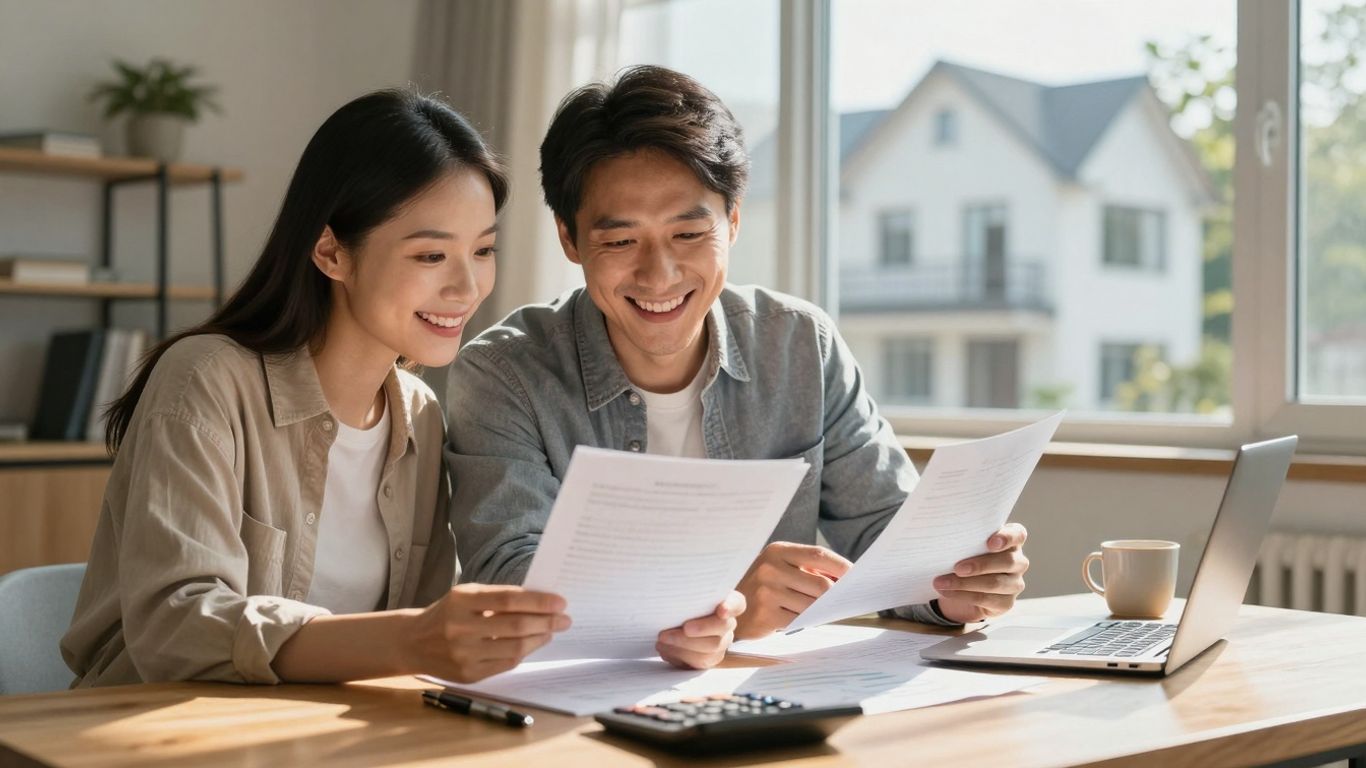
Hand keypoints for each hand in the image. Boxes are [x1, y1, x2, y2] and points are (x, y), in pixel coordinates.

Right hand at [408, 584, 569, 682]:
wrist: (412, 642)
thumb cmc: (447, 613)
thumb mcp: (466, 596)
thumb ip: (498, 597)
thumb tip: (541, 602)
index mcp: (461, 600)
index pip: (508, 600)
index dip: (538, 601)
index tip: (560, 602)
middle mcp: (460, 628)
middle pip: (515, 626)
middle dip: (546, 622)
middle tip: (565, 619)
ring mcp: (464, 654)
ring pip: (514, 648)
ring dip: (539, 639)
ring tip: (551, 631)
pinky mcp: (468, 674)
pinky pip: (506, 664)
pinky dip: (524, 653)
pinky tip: (533, 644)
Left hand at [657, 591, 744, 668]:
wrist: (670, 624)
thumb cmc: (678, 604)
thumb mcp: (682, 595)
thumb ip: (686, 594)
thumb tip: (673, 593)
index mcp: (726, 602)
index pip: (737, 603)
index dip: (731, 606)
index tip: (722, 610)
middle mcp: (727, 623)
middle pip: (724, 626)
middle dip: (703, 628)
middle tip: (685, 628)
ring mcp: (721, 642)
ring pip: (711, 647)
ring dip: (685, 643)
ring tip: (664, 638)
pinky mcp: (709, 659)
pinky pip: (699, 661)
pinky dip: (680, 654)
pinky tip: (666, 647)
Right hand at [733, 542, 852, 639]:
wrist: (725, 607)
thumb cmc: (762, 586)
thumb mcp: (780, 568)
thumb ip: (809, 570)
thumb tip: (846, 581)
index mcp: (777, 551)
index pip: (818, 555)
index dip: (841, 567)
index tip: (857, 576)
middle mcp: (771, 568)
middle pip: (821, 584)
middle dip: (835, 595)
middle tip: (844, 601)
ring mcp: (767, 592)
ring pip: (813, 605)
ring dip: (821, 611)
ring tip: (821, 610)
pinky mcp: (766, 615)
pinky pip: (800, 621)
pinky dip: (807, 621)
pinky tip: (803, 619)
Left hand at [933, 523, 1029, 622]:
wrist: (962, 588)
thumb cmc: (965, 557)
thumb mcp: (966, 545)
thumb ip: (965, 539)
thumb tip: (944, 536)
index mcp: (1011, 541)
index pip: (1018, 535)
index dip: (1007, 538)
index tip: (990, 543)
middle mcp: (1018, 561)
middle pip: (1007, 562)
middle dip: (980, 565)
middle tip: (957, 568)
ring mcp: (1015, 583)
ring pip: (994, 583)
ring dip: (964, 583)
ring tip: (942, 582)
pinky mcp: (1006, 602)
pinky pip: (985, 599)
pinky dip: (962, 595)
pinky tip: (946, 592)